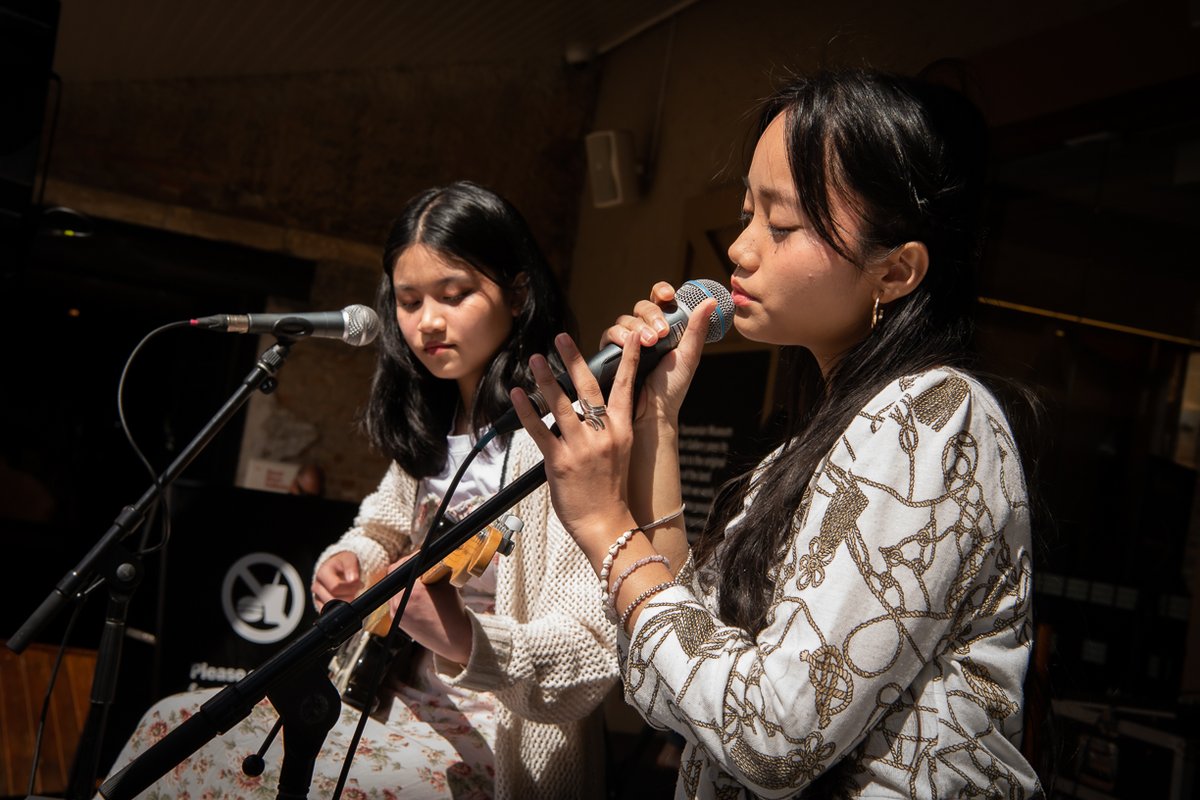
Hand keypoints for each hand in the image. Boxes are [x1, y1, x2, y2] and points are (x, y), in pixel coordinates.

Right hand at [311, 551, 362, 610]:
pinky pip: (329, 614)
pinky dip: (339, 611)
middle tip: (356, 590)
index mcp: (322, 573)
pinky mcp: (320, 606)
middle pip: (333, 600)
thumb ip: (351, 567)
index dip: (350, 587)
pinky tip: (345, 601)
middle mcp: (317, 586)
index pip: (335, 587)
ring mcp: (317, 597)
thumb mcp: (349, 559)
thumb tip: (353, 580)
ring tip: (351, 594)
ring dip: (345, 604)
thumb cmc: (343, 564)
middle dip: (348, 597)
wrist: (338, 568)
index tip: (359, 583)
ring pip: (331, 609)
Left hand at [386, 554, 472, 664]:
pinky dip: (405, 594)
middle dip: (408, 570)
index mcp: (412, 593)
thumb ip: (437, 567)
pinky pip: (396, 600)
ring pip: (395, 588)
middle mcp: (399, 603)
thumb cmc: (453, 612)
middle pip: (395, 576)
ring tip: (421, 582)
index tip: (420, 557)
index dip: (410, 558)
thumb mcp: (447, 583)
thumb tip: (433, 555)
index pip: (401, 566)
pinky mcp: (398, 620)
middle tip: (421, 568)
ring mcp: (396, 613)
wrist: (454, 639)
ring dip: (406, 582)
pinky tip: (419, 595)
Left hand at [511, 332, 643, 560]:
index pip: (626, 388)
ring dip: (546, 378)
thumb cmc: (611, 491)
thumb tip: (589, 411)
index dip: (629, 360)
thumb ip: (607, 430)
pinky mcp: (559, 462)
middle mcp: (603, 435)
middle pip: (588, 388)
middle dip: (574, 359)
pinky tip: (517, 395)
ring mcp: (581, 447)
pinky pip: (539, 430)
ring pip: (561, 404)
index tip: (631, 336)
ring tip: (536, 359)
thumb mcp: (620, 454)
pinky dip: (526, 411)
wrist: (607, 524)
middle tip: (562, 337)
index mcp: (622, 431)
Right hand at [600, 282, 716, 427]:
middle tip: (662, 333)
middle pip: (642, 307)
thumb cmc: (672, 388)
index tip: (668, 295)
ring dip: (638, 327)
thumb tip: (711, 301)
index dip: (661, 292)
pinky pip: (609, 334)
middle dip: (652, 316)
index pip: (660, 302)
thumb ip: (697, 328)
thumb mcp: (689, 356)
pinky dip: (618, 335)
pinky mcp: (612, 352)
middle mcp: (646, 332)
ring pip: (626, 319)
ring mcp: (628, 341)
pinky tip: (627, 344)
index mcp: (666, 329)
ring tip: (649, 344)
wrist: (652, 412)